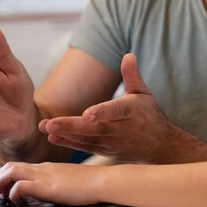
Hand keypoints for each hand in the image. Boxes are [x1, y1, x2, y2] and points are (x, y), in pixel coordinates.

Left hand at [0, 162, 102, 204]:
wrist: (102, 180)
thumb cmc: (91, 182)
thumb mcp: (68, 180)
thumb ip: (56, 183)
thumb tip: (49, 193)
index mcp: (47, 167)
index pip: (20, 166)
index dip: (6, 176)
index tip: (5, 188)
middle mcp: (42, 168)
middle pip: (10, 166)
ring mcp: (44, 175)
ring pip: (10, 172)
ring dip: (0, 184)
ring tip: (1, 196)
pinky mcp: (46, 186)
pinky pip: (20, 186)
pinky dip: (13, 194)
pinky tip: (18, 202)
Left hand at [38, 53, 182, 163]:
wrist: (161, 146)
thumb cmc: (150, 115)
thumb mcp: (144, 93)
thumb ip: (132, 75)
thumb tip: (128, 55)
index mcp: (132, 110)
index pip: (116, 110)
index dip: (102, 112)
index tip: (87, 114)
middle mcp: (122, 128)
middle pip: (96, 128)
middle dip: (71, 126)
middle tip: (49, 123)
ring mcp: (114, 142)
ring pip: (88, 139)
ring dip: (66, 134)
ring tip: (45, 128)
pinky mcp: (106, 151)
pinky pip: (86, 147)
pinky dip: (70, 143)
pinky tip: (53, 137)